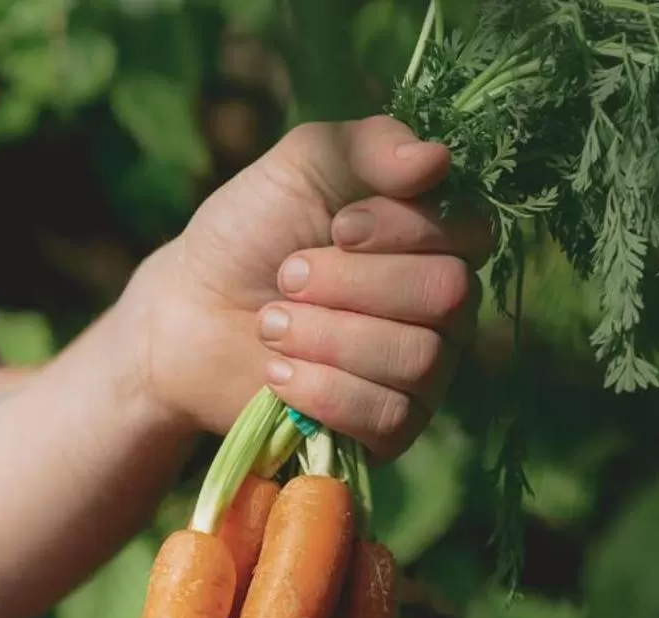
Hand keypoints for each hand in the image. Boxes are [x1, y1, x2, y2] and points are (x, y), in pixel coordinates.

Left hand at [125, 116, 488, 458]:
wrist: (188, 315)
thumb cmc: (250, 232)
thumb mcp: (301, 165)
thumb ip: (368, 147)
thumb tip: (436, 160)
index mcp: (437, 236)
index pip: (470, 232)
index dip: (404, 230)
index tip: (336, 226)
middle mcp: (445, 305)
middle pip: (447, 296)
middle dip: (353, 284)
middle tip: (286, 278)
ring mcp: (423, 371)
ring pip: (417, 359)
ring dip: (328, 337)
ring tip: (269, 325)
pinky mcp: (390, 429)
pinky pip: (392, 418)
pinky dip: (327, 393)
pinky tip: (278, 377)